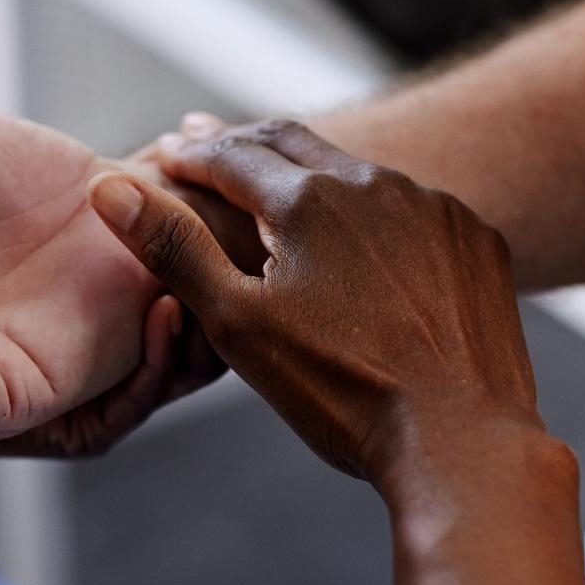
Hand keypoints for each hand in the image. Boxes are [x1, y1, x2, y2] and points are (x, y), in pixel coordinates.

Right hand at [86, 116, 541, 486]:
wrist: (462, 442)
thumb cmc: (342, 392)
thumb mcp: (238, 324)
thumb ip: (174, 249)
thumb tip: (110, 189)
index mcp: (307, 200)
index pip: (230, 156)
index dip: (189, 155)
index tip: (164, 155)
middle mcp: (373, 185)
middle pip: (291, 142)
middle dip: (241, 142)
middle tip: (206, 142)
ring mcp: (433, 208)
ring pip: (355, 171)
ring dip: (308, 172)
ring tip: (280, 187)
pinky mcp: (475, 239)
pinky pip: (411, 206)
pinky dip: (372, 209)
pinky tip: (362, 236)